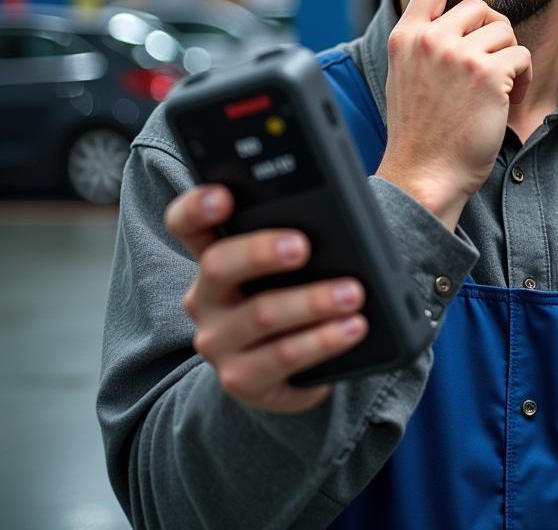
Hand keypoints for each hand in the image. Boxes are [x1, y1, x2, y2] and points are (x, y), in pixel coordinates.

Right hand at [165, 184, 367, 413]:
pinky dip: (323, 341)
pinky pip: (283, 358)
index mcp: (214, 255)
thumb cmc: (294, 295)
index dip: (197, 206)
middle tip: (302, 246)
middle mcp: (206, 298)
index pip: (187, 224)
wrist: (292, 369)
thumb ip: (293, 236)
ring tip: (353, 293)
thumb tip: (333, 218)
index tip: (224, 196)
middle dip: (261, 252)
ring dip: (312, 302)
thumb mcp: (287, 266)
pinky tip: (352, 328)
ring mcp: (218, 342)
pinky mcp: (241, 379)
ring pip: (261, 315)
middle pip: (217, 265)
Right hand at [376, 0, 532, 229]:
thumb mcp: (404, 76)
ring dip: (510, 58)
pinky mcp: (488, 74)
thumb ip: (422, 43)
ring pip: (506, 32)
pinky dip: (524, 79)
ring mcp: (458, 55)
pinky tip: (508, 100)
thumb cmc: (419, 134)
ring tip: (499, 90)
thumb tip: (453, 18)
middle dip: (494, 34)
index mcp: (406, 38)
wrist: (423, 174)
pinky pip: (522, 57)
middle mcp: (430, 40)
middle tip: (493, 67)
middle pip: (481, 8)